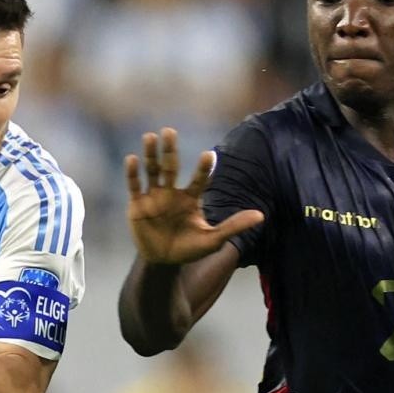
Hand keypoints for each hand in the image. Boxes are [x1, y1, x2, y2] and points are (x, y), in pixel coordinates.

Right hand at [124, 127, 263, 264]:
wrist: (163, 262)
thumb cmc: (189, 249)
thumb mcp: (213, 239)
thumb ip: (234, 226)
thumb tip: (261, 216)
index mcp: (191, 197)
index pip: (199, 180)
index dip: (203, 168)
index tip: (209, 155)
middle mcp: (172, 192)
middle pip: (171, 167)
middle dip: (170, 150)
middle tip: (169, 131)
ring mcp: (154, 196)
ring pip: (152, 171)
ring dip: (151, 155)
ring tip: (150, 137)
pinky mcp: (137, 205)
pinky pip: (134, 186)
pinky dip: (132, 173)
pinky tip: (132, 158)